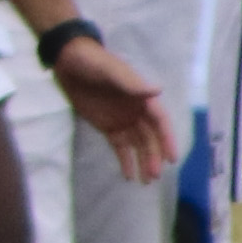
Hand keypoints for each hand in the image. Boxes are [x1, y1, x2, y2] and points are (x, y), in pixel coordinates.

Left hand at [50, 30, 173, 182]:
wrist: (69, 62)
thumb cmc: (94, 63)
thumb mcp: (112, 71)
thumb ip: (132, 84)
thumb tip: (157, 90)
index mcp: (142, 97)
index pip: (159, 122)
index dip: (167, 139)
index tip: (172, 158)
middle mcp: (136, 110)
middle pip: (150, 137)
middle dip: (154, 156)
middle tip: (155, 175)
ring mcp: (123, 119)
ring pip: (137, 145)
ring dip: (143, 161)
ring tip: (146, 180)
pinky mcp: (108, 126)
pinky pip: (120, 147)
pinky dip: (125, 160)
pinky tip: (129, 176)